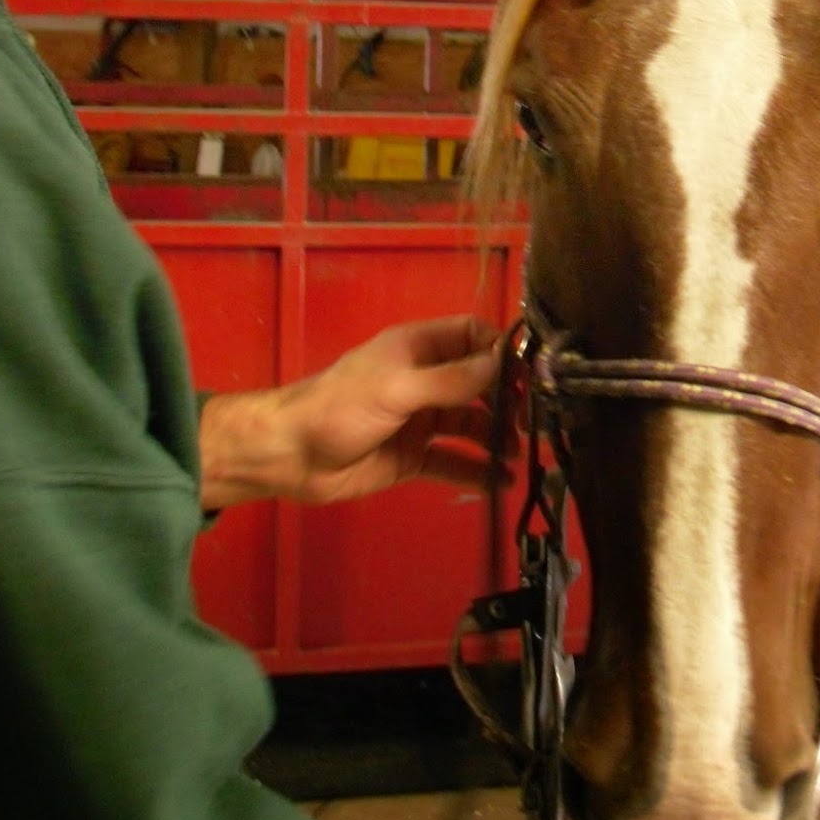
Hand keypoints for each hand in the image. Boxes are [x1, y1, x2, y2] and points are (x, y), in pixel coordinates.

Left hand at [198, 315, 514, 508]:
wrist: (289, 456)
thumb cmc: (339, 409)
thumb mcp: (398, 388)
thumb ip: (451, 379)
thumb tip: (502, 364)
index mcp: (416, 348)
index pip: (471, 336)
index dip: (500, 351)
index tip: (529, 374)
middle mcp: (423, 380)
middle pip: (478, 383)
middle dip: (506, 400)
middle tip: (530, 422)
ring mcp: (418, 420)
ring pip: (470, 424)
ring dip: (496, 438)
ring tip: (517, 455)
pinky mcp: (412, 457)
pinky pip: (454, 461)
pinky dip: (478, 471)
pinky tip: (501, 483)